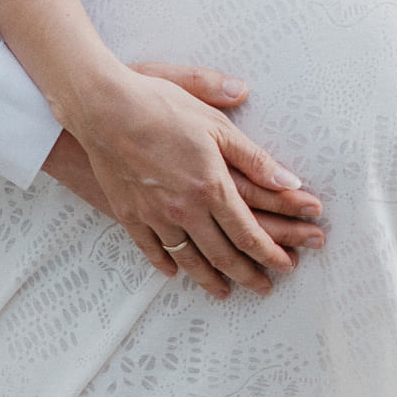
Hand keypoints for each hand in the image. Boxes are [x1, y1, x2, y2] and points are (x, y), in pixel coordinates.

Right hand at [46, 62, 322, 300]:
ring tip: (223, 291)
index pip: (249, 233)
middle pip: (223, 254)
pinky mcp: (129, 213)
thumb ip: (254, 157)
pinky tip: (174, 272)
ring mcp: (155, 215)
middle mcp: (186, 209)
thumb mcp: (216, 124)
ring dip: (209, 279)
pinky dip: (166, 264)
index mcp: (212, 186)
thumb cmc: (162, 105)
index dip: (270, 253)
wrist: (105, 107)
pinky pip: (151, 249)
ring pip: (188, 260)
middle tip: (263, 288)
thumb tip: (291, 181)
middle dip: (248, 274)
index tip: (285, 266)